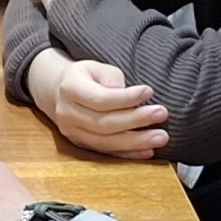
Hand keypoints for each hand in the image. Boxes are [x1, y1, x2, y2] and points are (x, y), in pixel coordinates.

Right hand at [24, 48, 167, 158]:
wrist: (59, 93)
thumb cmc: (84, 77)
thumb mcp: (94, 66)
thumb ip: (109, 75)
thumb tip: (121, 89)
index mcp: (69, 89)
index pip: (100, 99)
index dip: (126, 98)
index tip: (149, 92)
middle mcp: (67, 114)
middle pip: (104, 123)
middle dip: (136, 120)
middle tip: (161, 114)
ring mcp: (72, 133)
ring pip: (106, 142)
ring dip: (136, 141)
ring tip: (161, 137)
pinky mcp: (81, 145)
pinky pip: (106, 153)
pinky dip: (128, 154)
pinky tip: (147, 152)